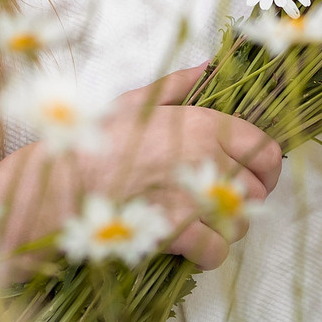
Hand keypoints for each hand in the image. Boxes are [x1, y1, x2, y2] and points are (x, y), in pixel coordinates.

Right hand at [0, 64, 283, 275]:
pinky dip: (207, 255)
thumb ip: (176, 86)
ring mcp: (193, 194)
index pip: (266, 149)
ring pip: (239, 223)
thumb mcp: (133, 103)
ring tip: (196, 224)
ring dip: (223, 229)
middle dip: (240, 202)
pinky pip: (217, 250)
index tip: (256, 179)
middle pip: (256, 190)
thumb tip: (207, 67)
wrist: (56, 187)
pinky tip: (187, 248)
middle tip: (215, 206)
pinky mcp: (178, 230)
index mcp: (201, 122)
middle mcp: (205, 156)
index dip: (266, 169)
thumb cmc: (92, 144)